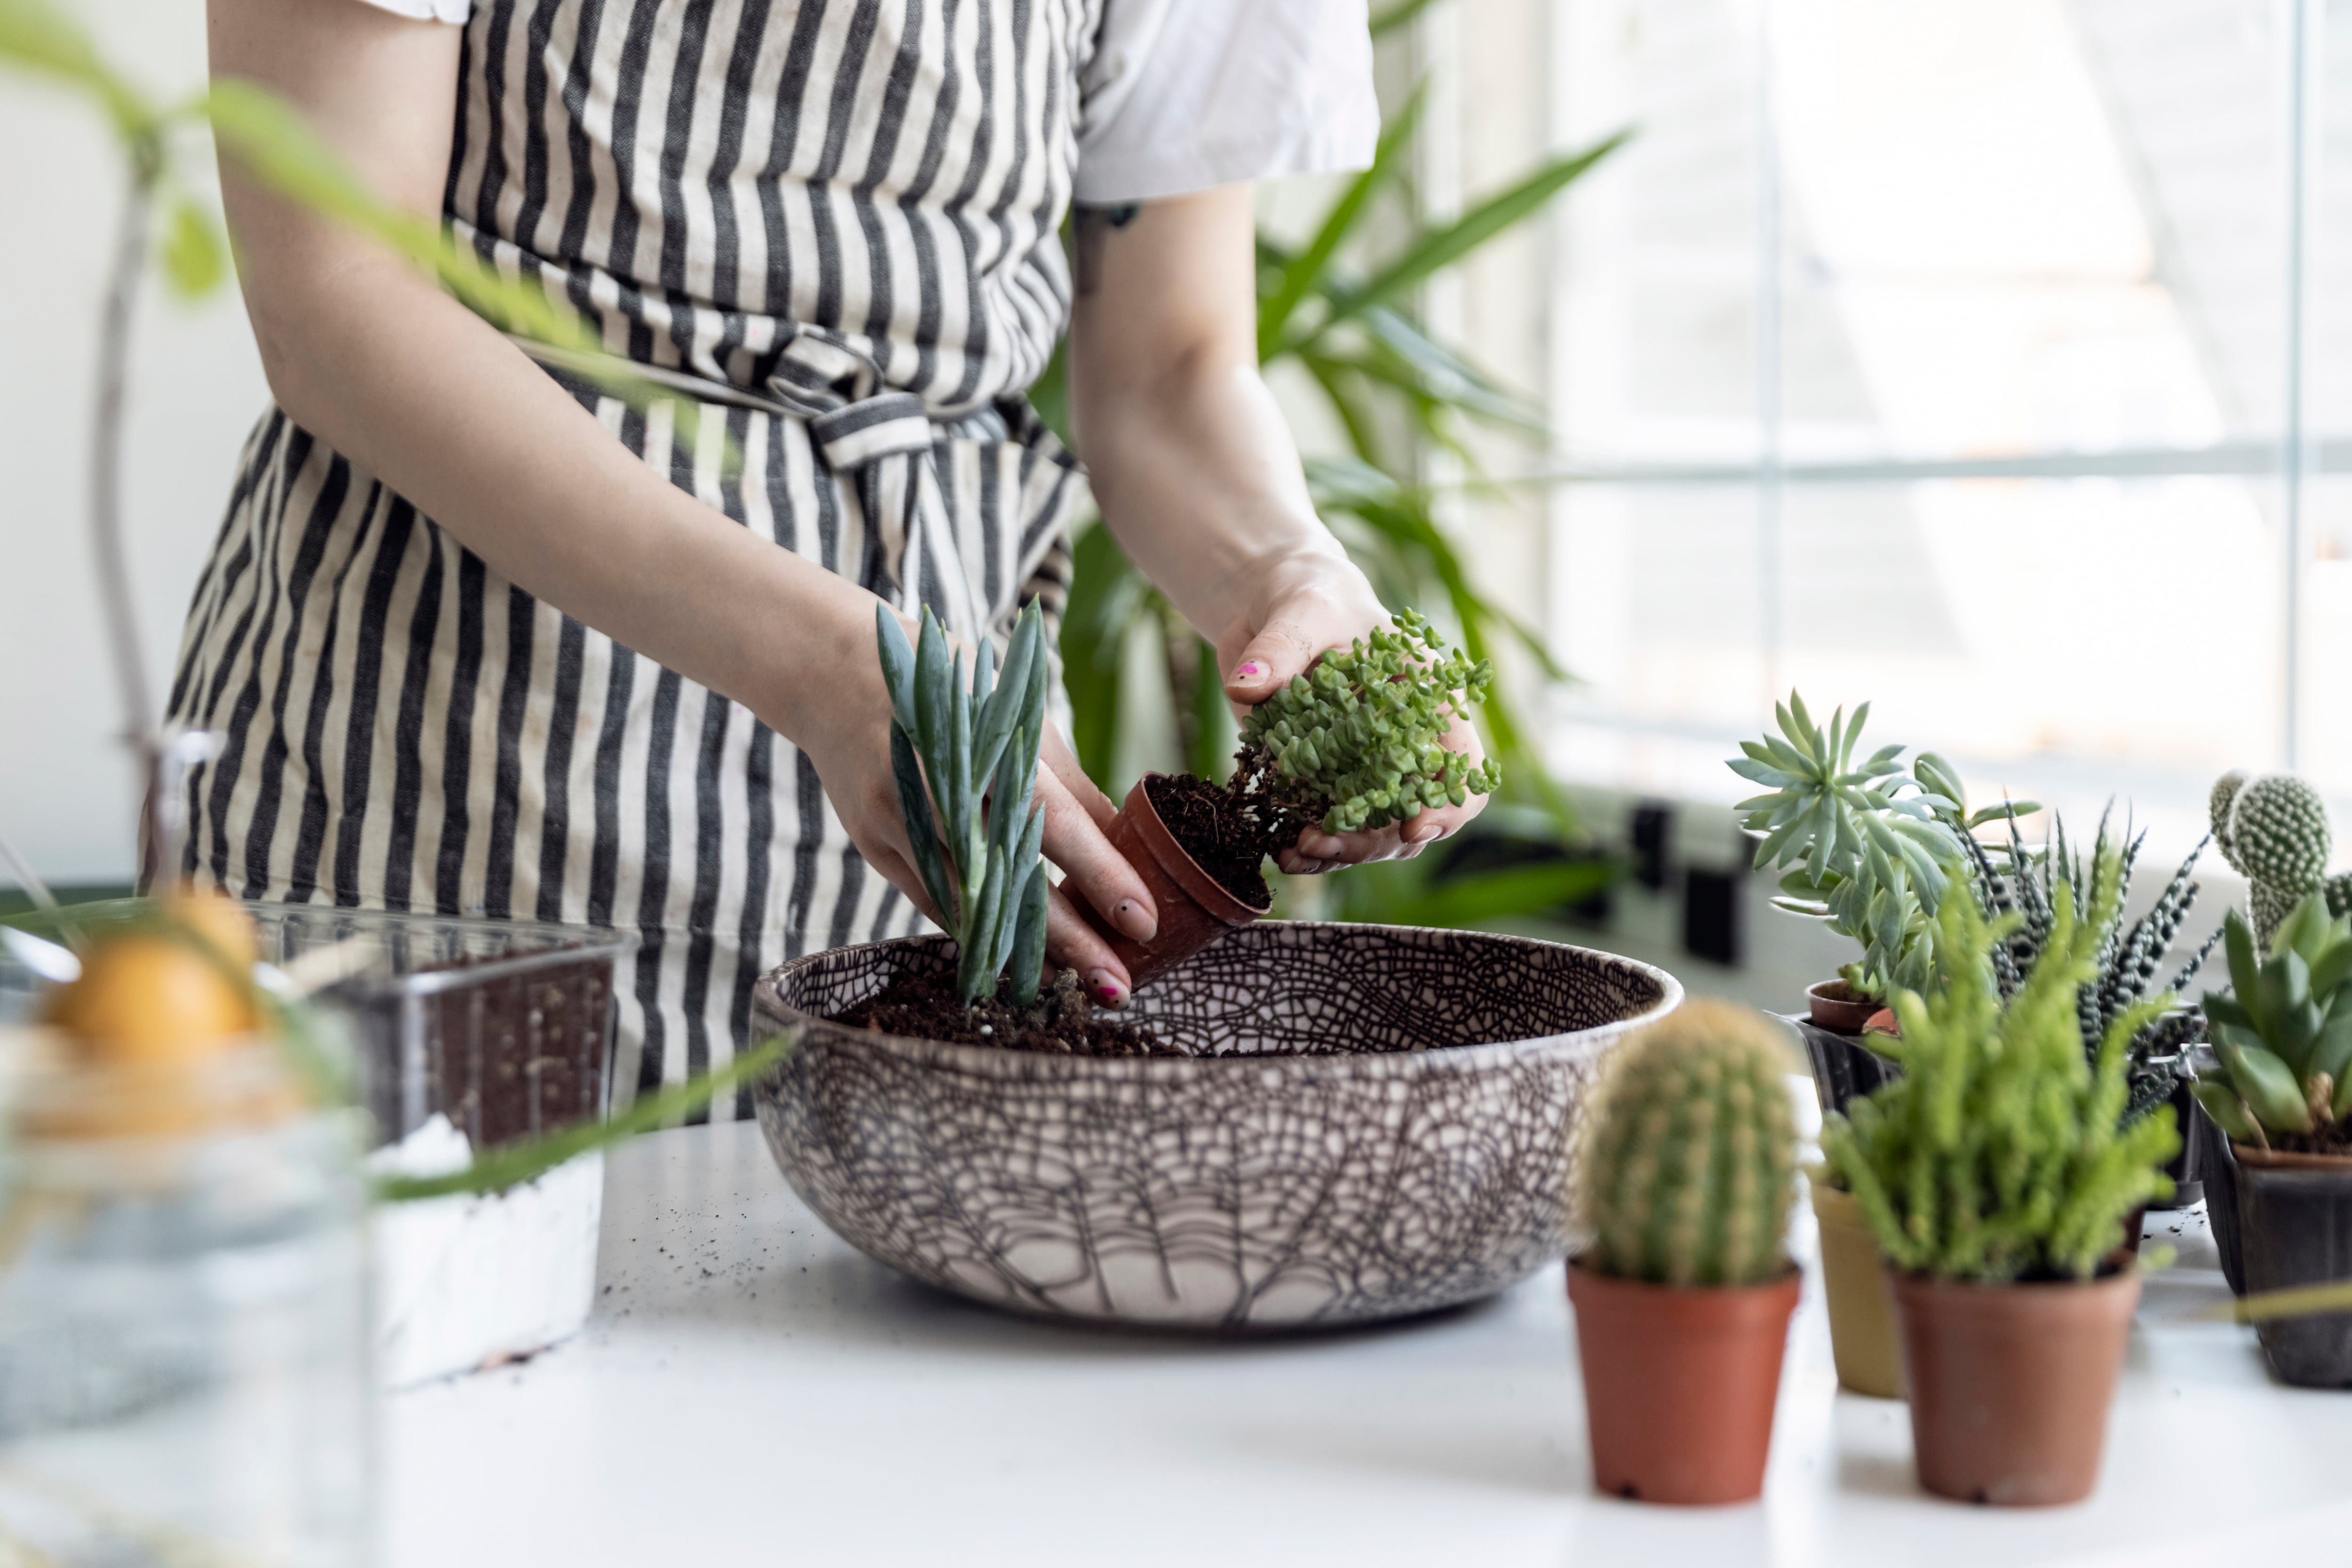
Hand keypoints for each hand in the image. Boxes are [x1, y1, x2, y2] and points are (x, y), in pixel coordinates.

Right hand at [783, 587, 1158, 1005]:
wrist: (837, 673)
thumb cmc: (951, 690)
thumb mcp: (1019, 719)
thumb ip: (1072, 788)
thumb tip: (1130, 852)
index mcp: (982, 745)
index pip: (1051, 821)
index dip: (1098, 874)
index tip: (1143, 922)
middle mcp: (935, 789)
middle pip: (1009, 880)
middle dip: (1068, 941)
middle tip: (1117, 986)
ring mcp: (897, 823)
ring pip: (970, 907)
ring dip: (1026, 953)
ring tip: (1078, 986)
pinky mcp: (875, 847)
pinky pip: (936, 905)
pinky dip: (980, 936)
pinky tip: (1019, 963)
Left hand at [1216, 552, 1490, 875]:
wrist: (1271, 610)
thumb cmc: (1311, 598)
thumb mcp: (1302, 610)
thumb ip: (1280, 648)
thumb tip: (1246, 686)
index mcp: (1428, 703)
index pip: (1461, 767)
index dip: (1449, 805)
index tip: (1412, 826)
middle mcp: (1404, 746)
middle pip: (1415, 815)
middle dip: (1373, 840)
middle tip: (1322, 839)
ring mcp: (1362, 770)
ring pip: (1374, 834)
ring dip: (1339, 853)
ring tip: (1296, 851)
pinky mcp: (1319, 782)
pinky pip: (1327, 829)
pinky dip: (1309, 848)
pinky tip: (1282, 851)